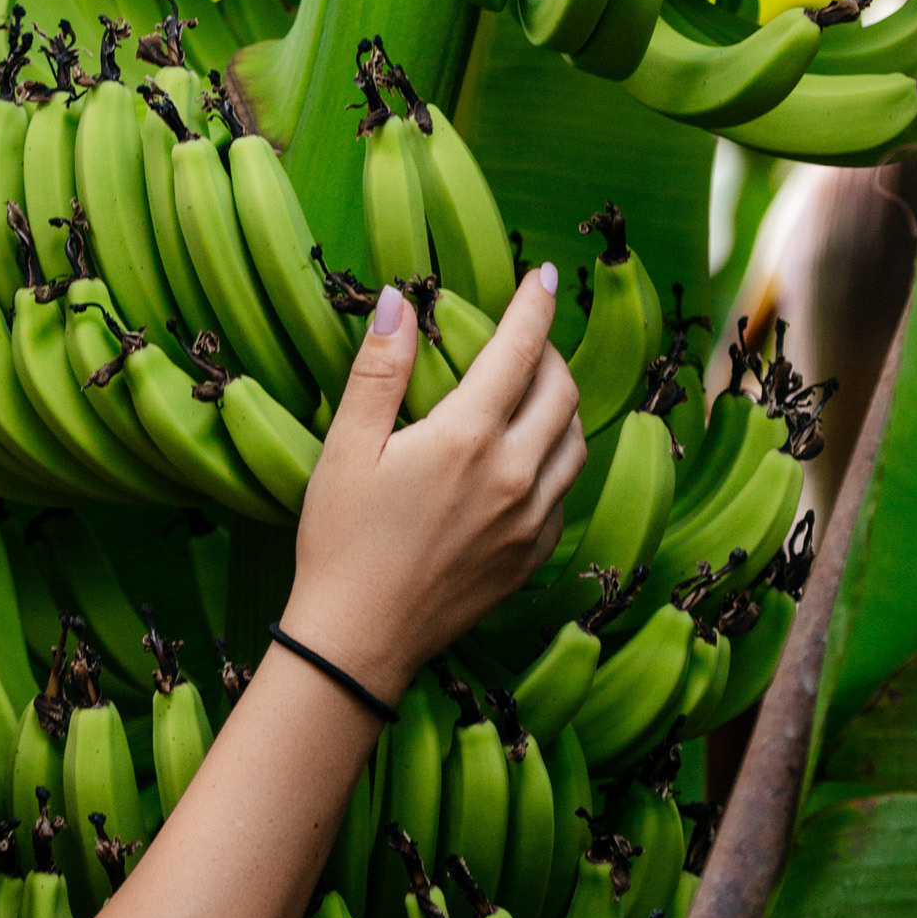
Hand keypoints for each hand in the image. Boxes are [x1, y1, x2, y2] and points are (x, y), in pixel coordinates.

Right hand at [281, 267, 584, 701]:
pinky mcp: (531, 558)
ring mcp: (530, 522)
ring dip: (561, 406)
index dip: (533, 306)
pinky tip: (526, 460)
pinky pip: (565, 494)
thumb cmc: (341, 542)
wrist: (358, 642)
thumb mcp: (347, 447)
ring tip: (532, 392)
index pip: (520, 351)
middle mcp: (513, 476)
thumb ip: (380, 369)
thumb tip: (399, 301)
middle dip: (550, 353)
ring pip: (575, 443)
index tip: (540, 275)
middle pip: (561, 392)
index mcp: (467, 438)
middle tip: (525, 338)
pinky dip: (557, 461)